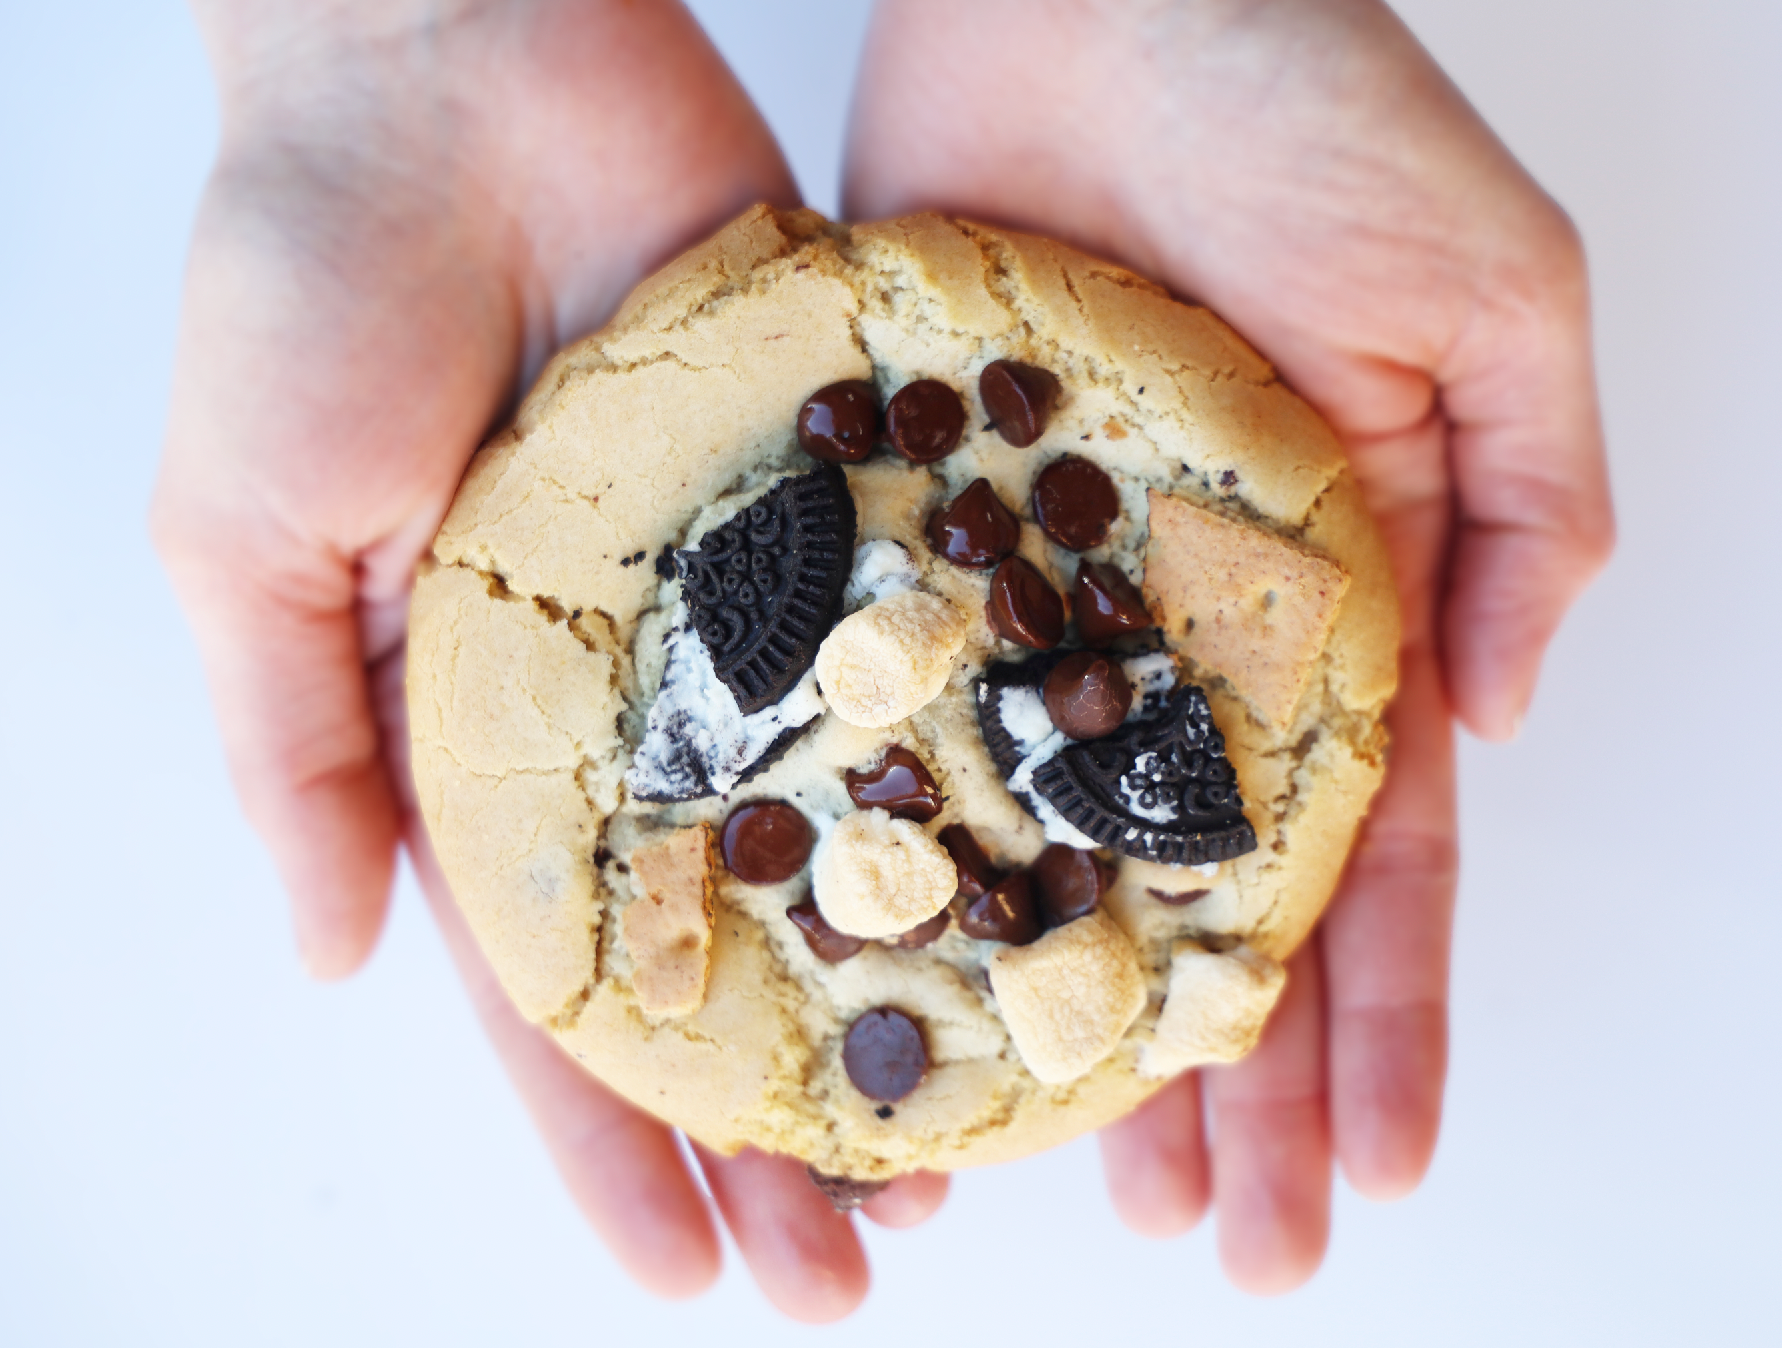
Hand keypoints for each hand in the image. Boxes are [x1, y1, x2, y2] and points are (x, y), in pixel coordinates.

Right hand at [153, 0, 941, 1318]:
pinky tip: (1052, 883)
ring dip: (906, 985)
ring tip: (978, 1142)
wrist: (459, 55)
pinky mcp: (853, 496)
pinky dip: (985, 766)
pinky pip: (933, 648)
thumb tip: (339, 957)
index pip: (558, 985)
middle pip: (732, 948)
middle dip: (779, 1116)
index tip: (683, 1268)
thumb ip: (296, 744)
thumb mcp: (240, 535)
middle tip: (861, 1271)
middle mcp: (645, 696)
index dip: (611, 1137)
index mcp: (492, 733)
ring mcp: (760, 606)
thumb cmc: (307, 281)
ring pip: (854, 835)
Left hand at [846, 0, 1611, 1290]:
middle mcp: (1177, 633)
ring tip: (1074, 1187)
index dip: (1380, 1021)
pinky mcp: (909, 547)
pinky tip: (898, 985)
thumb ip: (1531, 505)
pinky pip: (906, 729)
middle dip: (1230, 1079)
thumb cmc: (1305, 102)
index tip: (1368, 1169)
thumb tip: (1505, 713)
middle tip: (1223, 1246)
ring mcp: (1036, 604)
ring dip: (1068, 1021)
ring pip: (1051, 857)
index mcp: (1331, 601)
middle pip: (1205, 902)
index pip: (1371, 859)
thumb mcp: (1489, 294)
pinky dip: (909, 863)